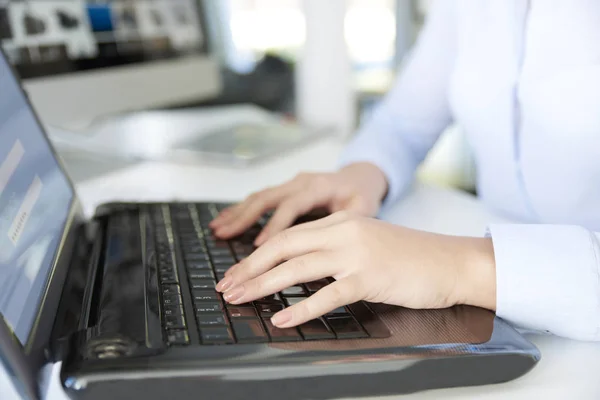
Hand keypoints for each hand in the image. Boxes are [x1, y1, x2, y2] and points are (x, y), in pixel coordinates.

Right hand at [209, 163, 387, 245]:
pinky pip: (259, 198)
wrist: (362, 177)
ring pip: (258, 197)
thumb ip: (347, 224)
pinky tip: (224, 222)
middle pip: (266, 198)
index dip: (274, 225)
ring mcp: (291, 184)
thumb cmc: (363, 196)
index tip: (258, 246)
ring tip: (217, 230)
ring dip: (237, 213)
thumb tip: (330, 244)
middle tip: (224, 237)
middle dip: (243, 219)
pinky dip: (240, 210)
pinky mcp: (285, 190)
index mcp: (319, 186)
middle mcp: (300, 182)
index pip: (292, 205)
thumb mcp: (364, 211)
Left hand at [216, 212, 496, 327]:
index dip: (258, 254)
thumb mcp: (367, 243)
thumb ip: (335, 250)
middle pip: (284, 247)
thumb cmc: (411, 258)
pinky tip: (283, 319)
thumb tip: (298, 272)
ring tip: (240, 299)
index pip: (288, 236)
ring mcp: (357, 254)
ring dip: (263, 285)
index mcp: (342, 222)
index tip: (237, 272)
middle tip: (226, 287)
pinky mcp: (370, 277)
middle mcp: (345, 232)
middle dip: (249, 268)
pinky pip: (327, 294)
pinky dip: (301, 308)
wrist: (451, 262)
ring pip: (297, 267)